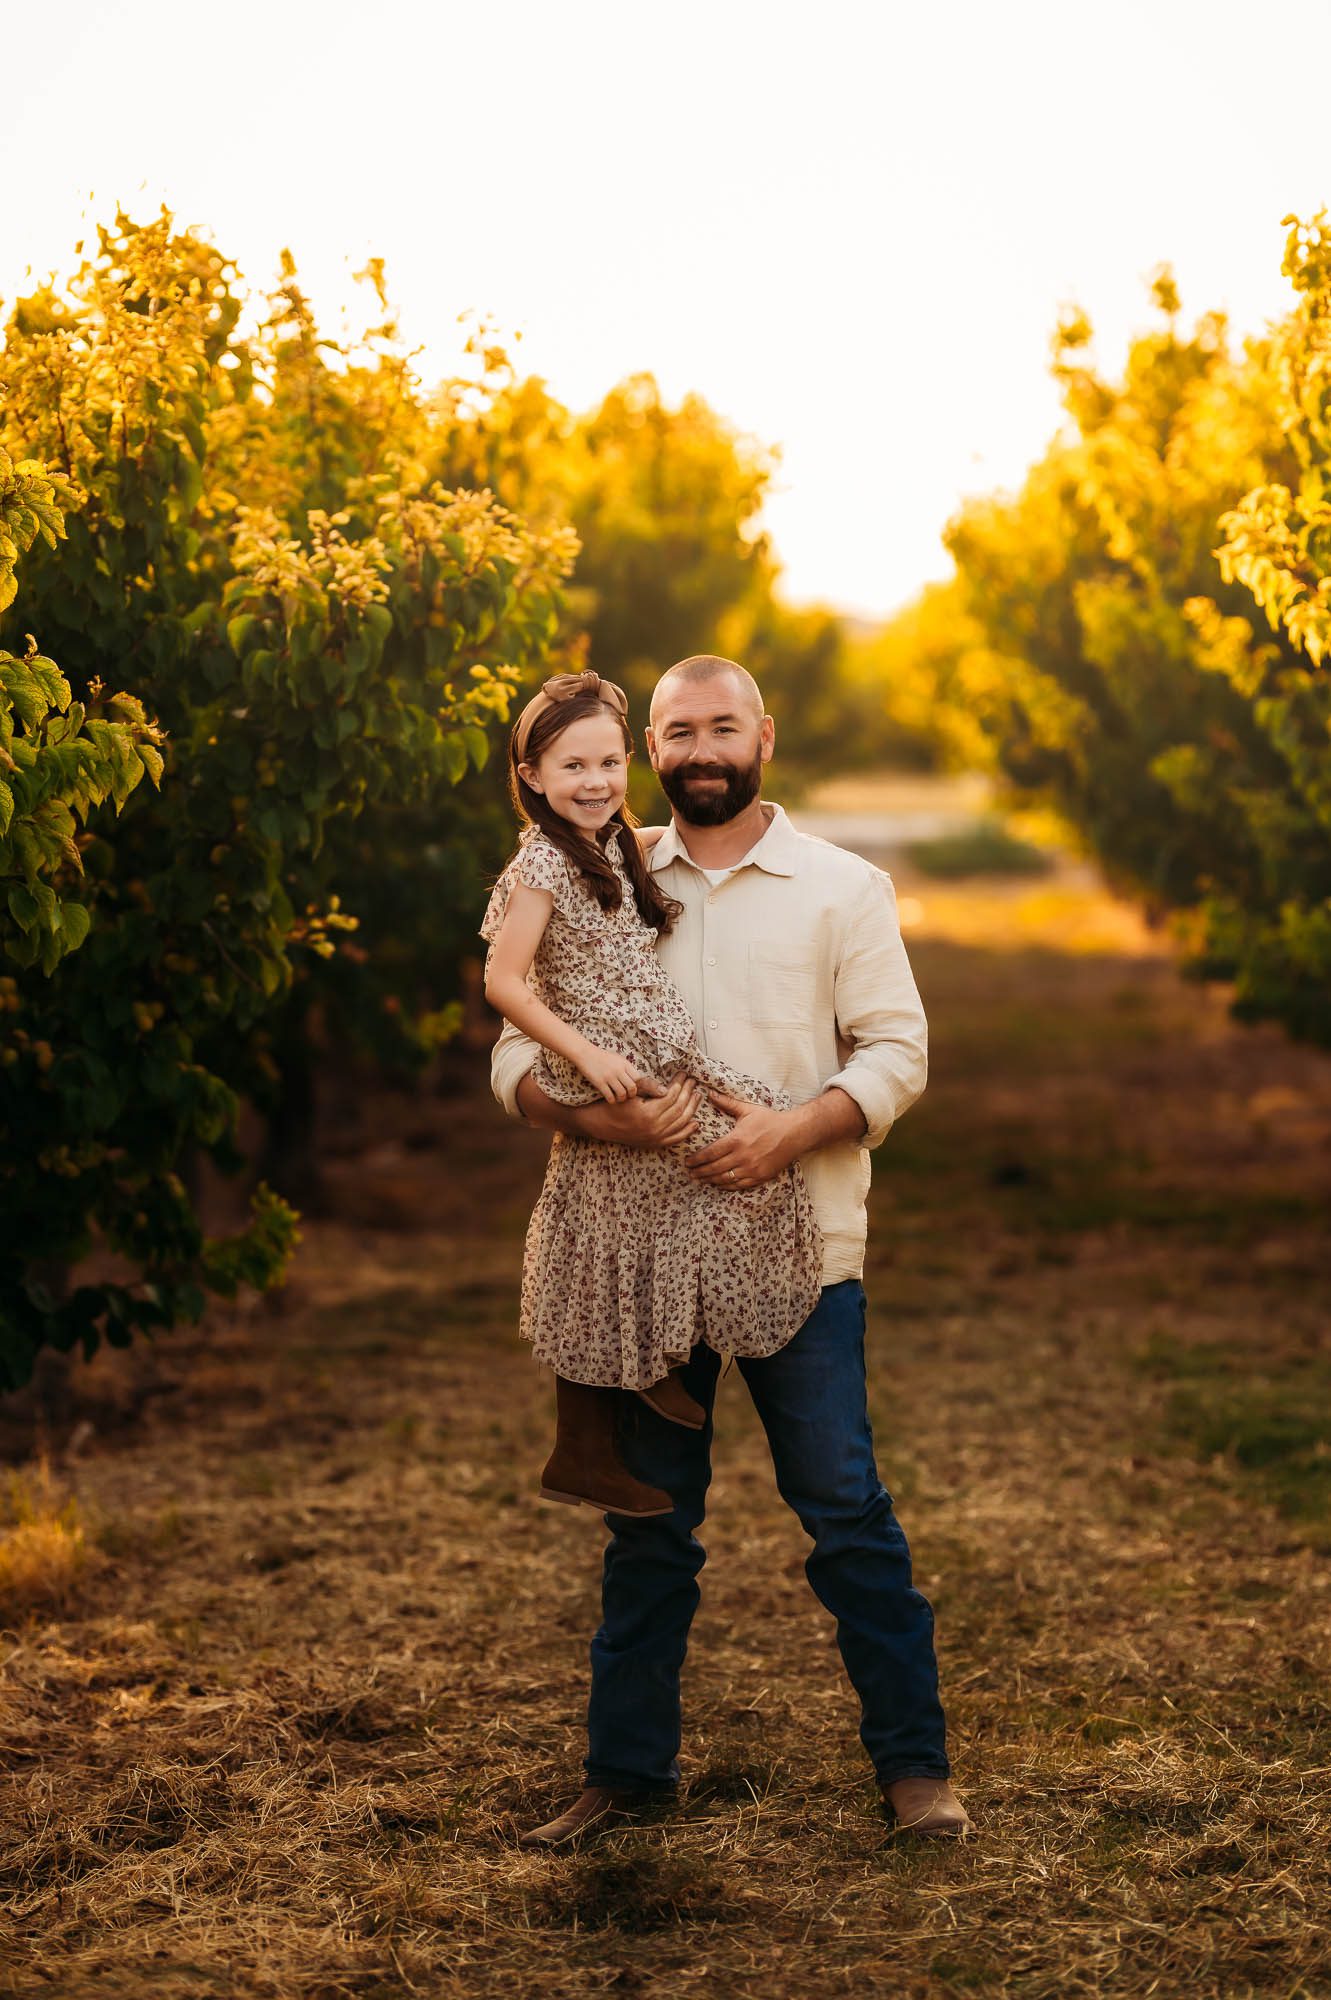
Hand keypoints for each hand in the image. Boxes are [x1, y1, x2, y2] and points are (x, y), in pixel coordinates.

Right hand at [578, 1044, 643, 1103]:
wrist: (585, 1053)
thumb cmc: (602, 1057)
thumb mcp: (617, 1058)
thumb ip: (626, 1068)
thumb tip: (636, 1080)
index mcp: (624, 1064)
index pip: (638, 1078)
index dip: (637, 1085)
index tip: (633, 1088)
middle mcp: (618, 1070)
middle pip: (632, 1087)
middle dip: (631, 1094)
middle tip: (628, 1096)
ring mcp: (609, 1077)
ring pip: (622, 1094)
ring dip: (621, 1099)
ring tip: (619, 1098)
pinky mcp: (599, 1083)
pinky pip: (610, 1096)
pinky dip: (612, 1100)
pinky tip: (610, 1099)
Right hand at [581, 1071, 703, 1148]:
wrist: (600, 1125)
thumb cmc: (614, 1105)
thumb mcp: (629, 1093)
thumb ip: (650, 1088)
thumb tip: (670, 1087)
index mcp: (648, 1114)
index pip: (671, 1096)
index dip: (679, 1083)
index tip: (683, 1074)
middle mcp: (654, 1129)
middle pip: (679, 1108)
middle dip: (688, 1093)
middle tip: (693, 1081)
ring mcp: (655, 1138)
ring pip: (681, 1123)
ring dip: (692, 1109)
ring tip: (697, 1096)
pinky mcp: (655, 1144)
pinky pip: (675, 1139)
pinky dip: (687, 1131)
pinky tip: (695, 1122)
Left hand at [685, 1090, 801, 1187]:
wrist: (794, 1133)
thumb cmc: (770, 1120)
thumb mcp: (748, 1110)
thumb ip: (727, 1103)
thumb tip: (710, 1093)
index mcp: (736, 1140)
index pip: (710, 1153)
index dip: (696, 1159)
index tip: (687, 1162)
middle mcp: (742, 1156)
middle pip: (714, 1168)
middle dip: (699, 1172)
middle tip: (690, 1173)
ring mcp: (751, 1169)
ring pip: (724, 1178)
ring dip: (710, 1180)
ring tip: (700, 1180)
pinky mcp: (760, 1177)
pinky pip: (739, 1185)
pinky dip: (727, 1186)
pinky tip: (719, 1184)